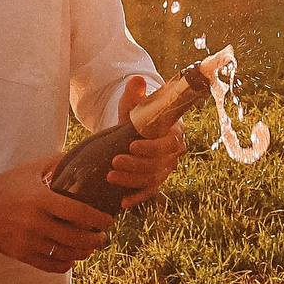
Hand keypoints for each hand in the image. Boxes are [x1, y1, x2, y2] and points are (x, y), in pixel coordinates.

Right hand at [0, 156, 114, 273]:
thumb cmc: (4, 186)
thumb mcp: (29, 170)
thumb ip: (56, 163)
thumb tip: (81, 156)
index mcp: (41, 199)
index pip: (79, 213)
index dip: (98, 219)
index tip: (107, 221)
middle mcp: (35, 222)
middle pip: (76, 237)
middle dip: (95, 239)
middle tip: (102, 236)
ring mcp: (27, 241)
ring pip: (65, 253)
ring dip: (83, 252)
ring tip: (90, 247)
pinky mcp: (20, 254)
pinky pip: (49, 265)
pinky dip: (65, 264)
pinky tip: (71, 258)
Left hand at [108, 77, 187, 208]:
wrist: (131, 132)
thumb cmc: (136, 116)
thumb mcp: (133, 104)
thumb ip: (135, 94)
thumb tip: (136, 81)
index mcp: (173, 130)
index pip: (168, 143)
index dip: (151, 147)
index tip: (132, 145)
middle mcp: (173, 152)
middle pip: (160, 163)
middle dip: (137, 164)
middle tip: (115, 161)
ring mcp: (165, 168)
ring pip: (152, 179)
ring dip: (132, 180)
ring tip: (110, 177)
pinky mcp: (155, 181)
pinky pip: (149, 192)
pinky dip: (137, 198)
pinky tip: (122, 202)